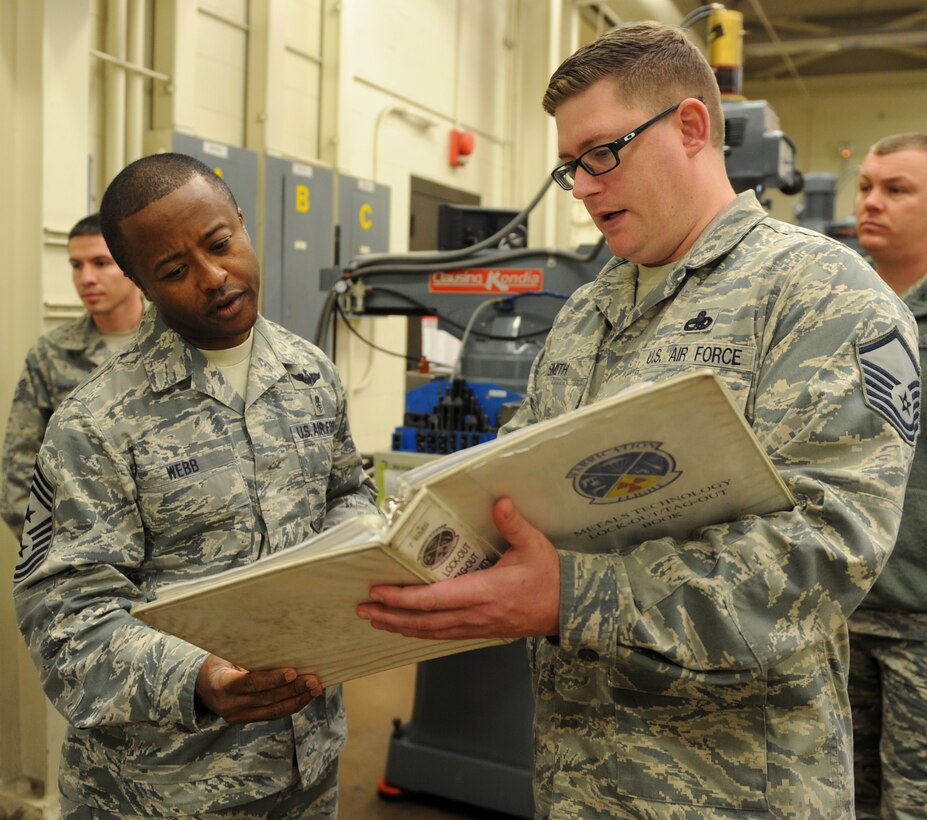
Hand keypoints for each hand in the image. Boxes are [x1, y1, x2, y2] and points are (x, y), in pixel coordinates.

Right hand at [195, 655, 321, 724]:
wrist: (200, 683)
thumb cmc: (218, 660)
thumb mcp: (227, 653)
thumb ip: (248, 654)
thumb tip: (281, 643)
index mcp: (221, 684)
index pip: (250, 682)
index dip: (272, 679)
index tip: (292, 671)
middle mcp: (229, 705)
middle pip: (266, 698)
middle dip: (293, 690)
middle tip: (314, 680)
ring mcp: (237, 716)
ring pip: (273, 710)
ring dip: (297, 700)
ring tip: (315, 689)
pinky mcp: (246, 720)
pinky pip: (272, 714)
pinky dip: (291, 705)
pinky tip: (305, 697)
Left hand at [357, 497, 559, 639]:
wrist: (568, 608)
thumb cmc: (550, 577)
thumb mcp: (534, 545)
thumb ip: (514, 524)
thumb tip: (500, 501)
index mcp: (485, 592)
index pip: (435, 599)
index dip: (404, 598)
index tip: (379, 592)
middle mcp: (476, 614)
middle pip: (424, 621)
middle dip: (391, 615)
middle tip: (364, 609)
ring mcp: (476, 626)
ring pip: (431, 632)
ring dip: (400, 626)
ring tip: (375, 620)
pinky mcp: (480, 631)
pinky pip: (443, 635)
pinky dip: (420, 632)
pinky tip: (406, 627)